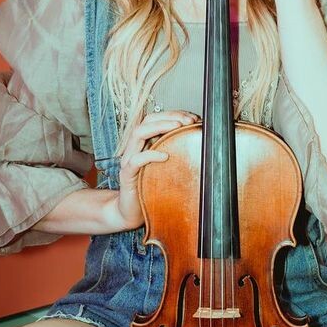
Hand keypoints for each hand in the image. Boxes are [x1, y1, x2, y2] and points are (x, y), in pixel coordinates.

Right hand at [110, 109, 199, 230]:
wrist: (130, 211)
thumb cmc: (149, 189)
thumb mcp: (165, 169)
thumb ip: (175, 154)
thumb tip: (200, 144)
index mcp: (144, 144)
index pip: (156, 119)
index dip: (173, 114)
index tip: (193, 117)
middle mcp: (134, 148)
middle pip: (147, 120)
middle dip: (169, 116)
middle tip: (189, 120)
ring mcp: (129, 160)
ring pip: (138, 133)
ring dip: (159, 126)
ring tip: (177, 126)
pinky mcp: (127, 175)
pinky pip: (136, 160)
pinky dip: (151, 155)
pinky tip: (165, 155)